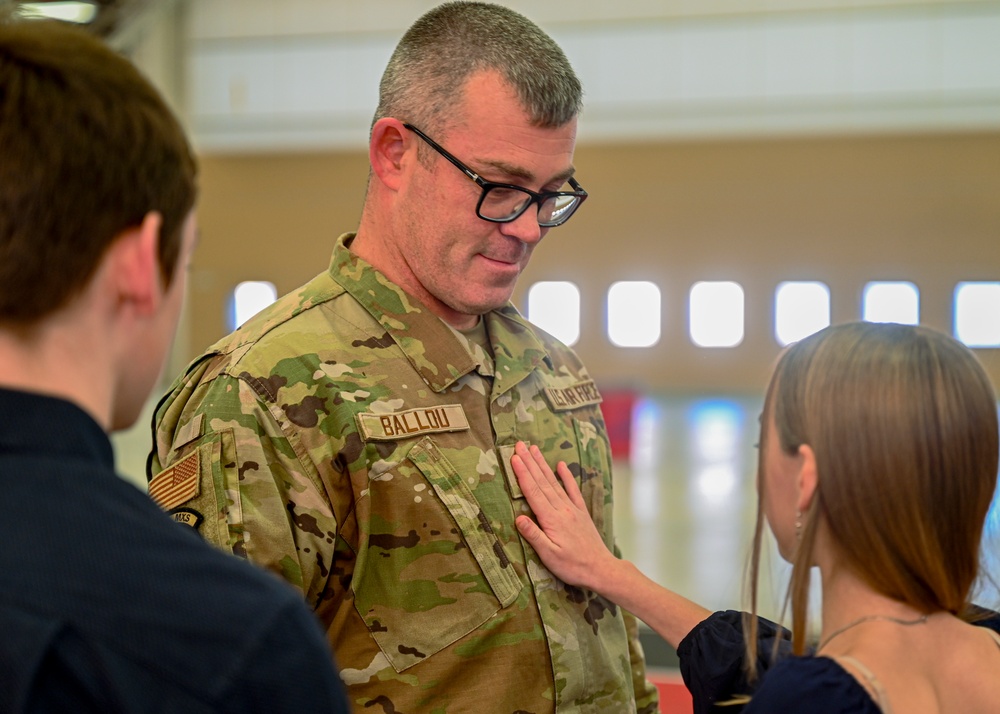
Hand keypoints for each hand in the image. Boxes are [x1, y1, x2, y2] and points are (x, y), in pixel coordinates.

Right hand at [511, 441, 616, 589]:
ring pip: (554, 482)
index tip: (514, 457)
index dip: (522, 474)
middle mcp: (562, 509)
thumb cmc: (572, 566)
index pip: (533, 492)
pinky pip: (573, 490)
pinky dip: (566, 476)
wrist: (601, 569)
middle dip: (530, 462)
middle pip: (542, 482)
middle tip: (519, 444)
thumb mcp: (549, 556)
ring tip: (534, 449)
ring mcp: (572, 509)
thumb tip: (518, 518)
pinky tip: (560, 465)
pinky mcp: (580, 512)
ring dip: (543, 465)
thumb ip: (534, 536)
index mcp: (551, 519)